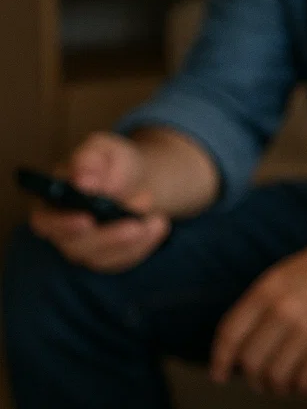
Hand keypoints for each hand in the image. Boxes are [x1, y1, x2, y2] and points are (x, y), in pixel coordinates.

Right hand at [29, 132, 169, 272]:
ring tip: (157, 220)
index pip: (45, 221)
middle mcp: (64, 229)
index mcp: (52, 201)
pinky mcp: (109, 255)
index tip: (86, 220)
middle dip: (108, 236)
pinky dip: (144, 245)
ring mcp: (86, 246)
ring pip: (101, 258)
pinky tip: (160, 224)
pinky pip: (123, 259)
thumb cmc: (113, 162)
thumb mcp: (104, 149)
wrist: (138, 178)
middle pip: (75, 246)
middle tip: (135, 224)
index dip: (61, 224)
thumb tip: (83, 180)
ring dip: (132, 242)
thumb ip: (90, 159)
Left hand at [210, 225, 306, 395]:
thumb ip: (265, 300)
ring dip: (278, 388)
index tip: (220, 375)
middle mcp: (283, 310)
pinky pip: (305, 382)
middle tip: (262, 383)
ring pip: (276, 377)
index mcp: (268, 289)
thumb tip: (241, 341)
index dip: (220, 360)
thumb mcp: (290, 271)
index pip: (230, 334)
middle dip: (253, 379)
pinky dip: (304, 390)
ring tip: (286, 386)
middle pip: (251, 362)